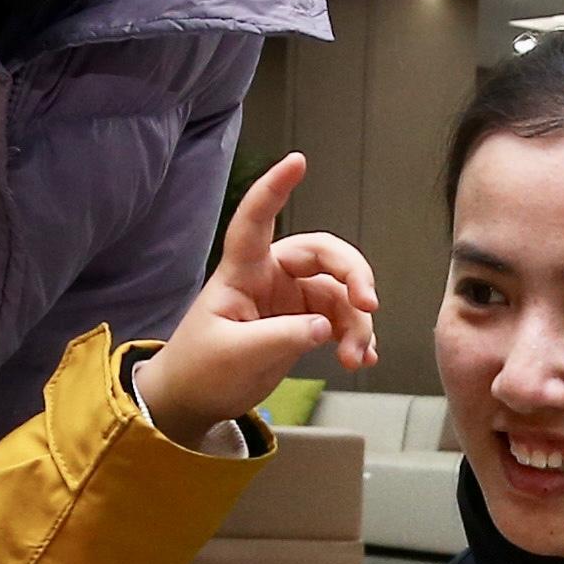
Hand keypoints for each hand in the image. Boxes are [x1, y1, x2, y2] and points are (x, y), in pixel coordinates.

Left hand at [134, 154, 379, 440]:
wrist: (194, 401)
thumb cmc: (200, 370)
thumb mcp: (237, 355)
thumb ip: (282, 338)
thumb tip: (327, 328)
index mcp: (242, 272)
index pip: (256, 220)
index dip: (274, 189)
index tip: (297, 162)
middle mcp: (270, 277)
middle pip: (323, 256)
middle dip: (353, 275)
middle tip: (369, 305)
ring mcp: (289, 300)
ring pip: (339, 294)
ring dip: (357, 323)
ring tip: (356, 359)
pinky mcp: (301, 323)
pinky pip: (340, 319)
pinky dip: (355, 336)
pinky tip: (363, 358)